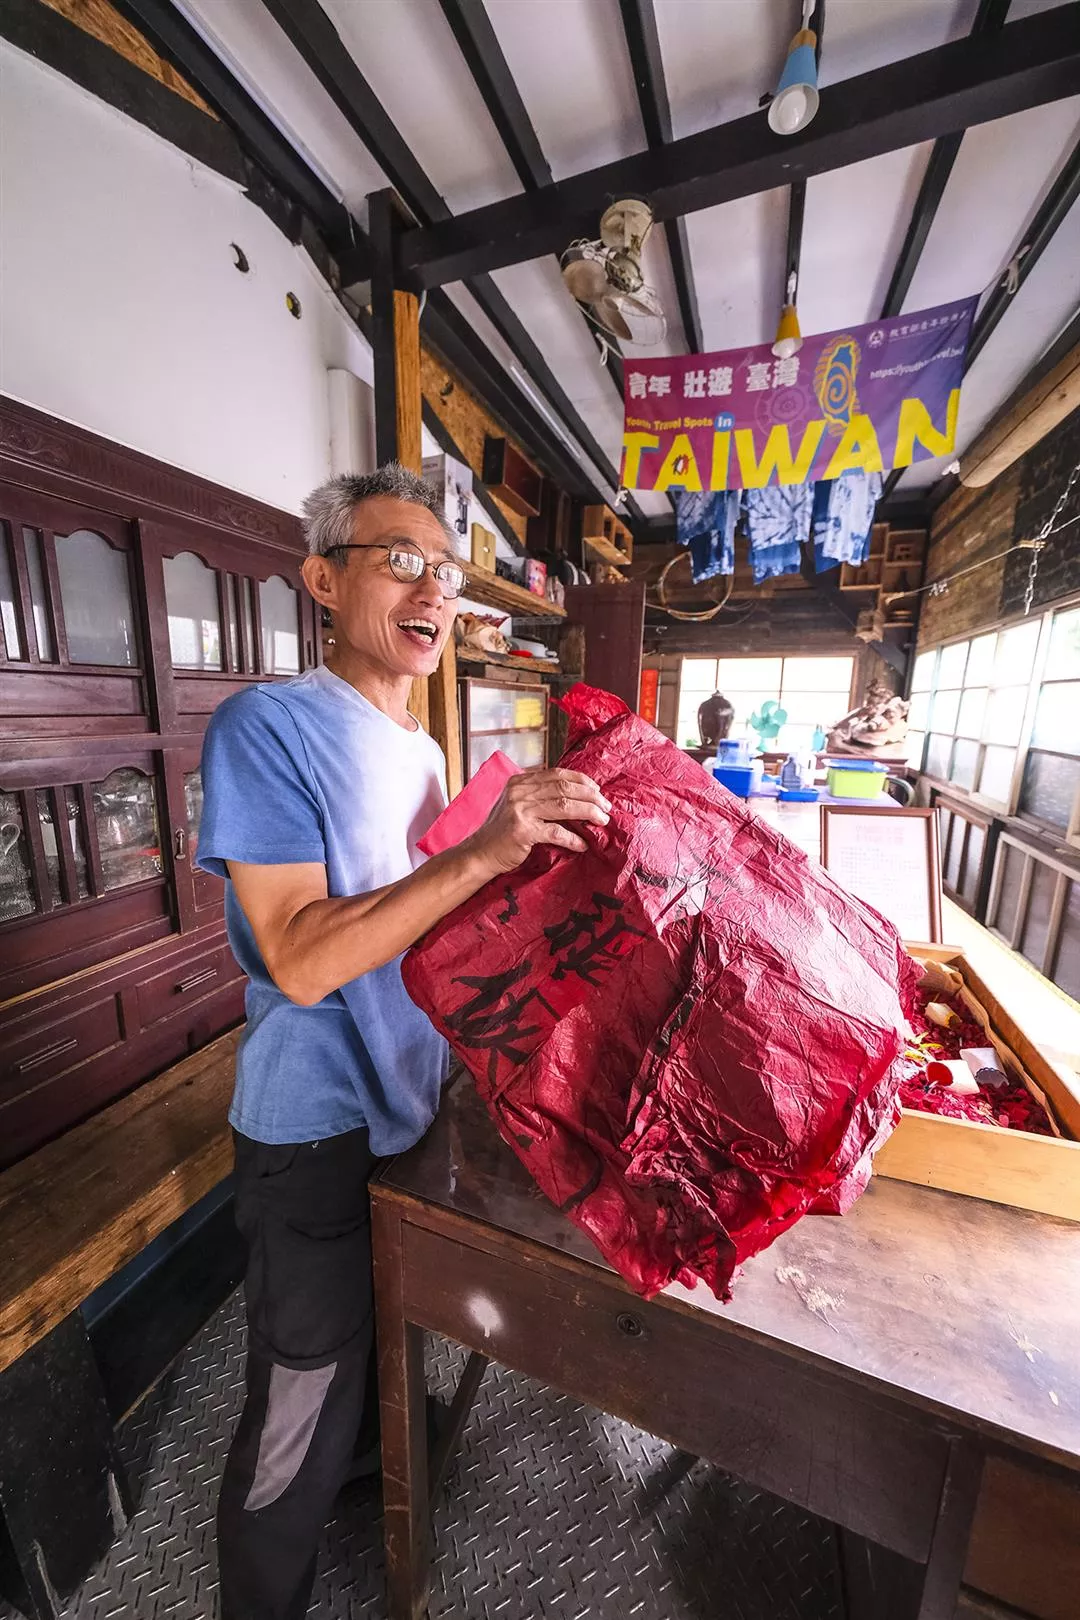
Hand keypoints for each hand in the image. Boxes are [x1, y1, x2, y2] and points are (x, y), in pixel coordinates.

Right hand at [466, 768, 611, 875]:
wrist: (480, 853)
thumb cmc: (502, 831)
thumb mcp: (517, 804)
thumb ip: (539, 795)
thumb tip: (575, 795)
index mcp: (520, 781)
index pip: (557, 774)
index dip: (581, 780)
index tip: (598, 790)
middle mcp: (520, 791)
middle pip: (564, 788)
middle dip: (590, 796)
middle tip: (606, 806)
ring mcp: (520, 810)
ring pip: (564, 806)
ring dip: (588, 812)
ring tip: (602, 820)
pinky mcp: (522, 831)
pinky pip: (556, 832)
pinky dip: (573, 838)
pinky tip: (583, 844)